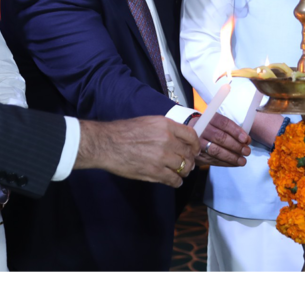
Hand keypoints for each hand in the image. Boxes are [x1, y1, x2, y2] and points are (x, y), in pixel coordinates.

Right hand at [75, 116, 199, 187]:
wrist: (108, 144)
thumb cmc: (124, 132)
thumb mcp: (148, 122)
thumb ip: (165, 129)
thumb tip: (177, 139)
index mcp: (166, 125)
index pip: (191, 135)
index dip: (195, 145)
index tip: (195, 150)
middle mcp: (167, 140)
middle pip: (188, 153)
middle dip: (190, 160)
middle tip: (187, 164)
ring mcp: (162, 157)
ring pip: (184, 167)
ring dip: (184, 172)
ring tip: (180, 173)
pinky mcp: (155, 172)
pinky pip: (174, 180)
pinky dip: (176, 182)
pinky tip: (174, 181)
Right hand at [195, 114, 250, 167]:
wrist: (189, 135)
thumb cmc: (209, 128)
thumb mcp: (218, 124)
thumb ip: (232, 130)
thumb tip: (246, 140)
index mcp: (209, 118)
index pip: (224, 123)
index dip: (236, 131)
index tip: (246, 139)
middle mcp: (202, 129)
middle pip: (220, 137)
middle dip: (235, 146)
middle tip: (247, 151)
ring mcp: (198, 142)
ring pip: (216, 150)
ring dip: (231, 157)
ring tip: (242, 161)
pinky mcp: (196, 154)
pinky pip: (212, 160)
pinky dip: (225, 163)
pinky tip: (234, 163)